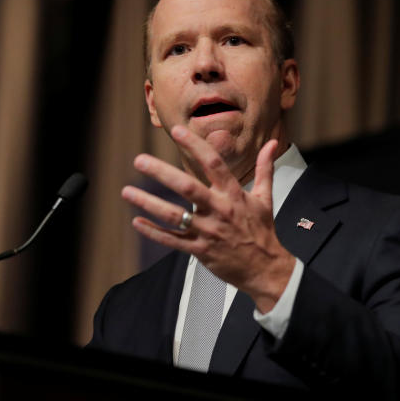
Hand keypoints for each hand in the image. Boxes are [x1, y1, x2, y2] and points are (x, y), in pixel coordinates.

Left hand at [121, 125, 295, 312]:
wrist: (266, 269)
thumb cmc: (262, 231)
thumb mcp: (265, 198)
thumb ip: (264, 168)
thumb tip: (272, 144)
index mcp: (234, 194)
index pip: (213, 163)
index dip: (195, 146)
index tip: (177, 131)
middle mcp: (219, 210)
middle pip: (188, 187)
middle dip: (162, 173)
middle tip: (140, 160)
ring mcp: (208, 232)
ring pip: (174, 216)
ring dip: (149, 203)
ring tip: (127, 192)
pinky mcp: (200, 250)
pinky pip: (172, 240)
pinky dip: (153, 231)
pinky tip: (136, 221)